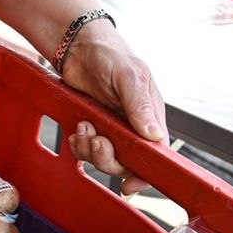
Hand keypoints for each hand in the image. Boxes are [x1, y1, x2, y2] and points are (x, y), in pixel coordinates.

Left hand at [60, 24, 167, 195]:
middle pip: (126, 163)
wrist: (80, 47)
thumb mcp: (130, 77)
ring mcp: (112, 129)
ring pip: (103, 158)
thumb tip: (155, 136)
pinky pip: (86, 150)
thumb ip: (140, 106)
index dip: (145, 175)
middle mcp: (133, 127)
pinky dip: (79, 144)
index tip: (130, 185)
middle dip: (108, 159)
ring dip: (90, 150)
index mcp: (150, 117)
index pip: (155, 155)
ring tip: (84, 127)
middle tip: (97, 140)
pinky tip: (77, 129)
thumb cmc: (112, 56)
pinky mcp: (93, 127)